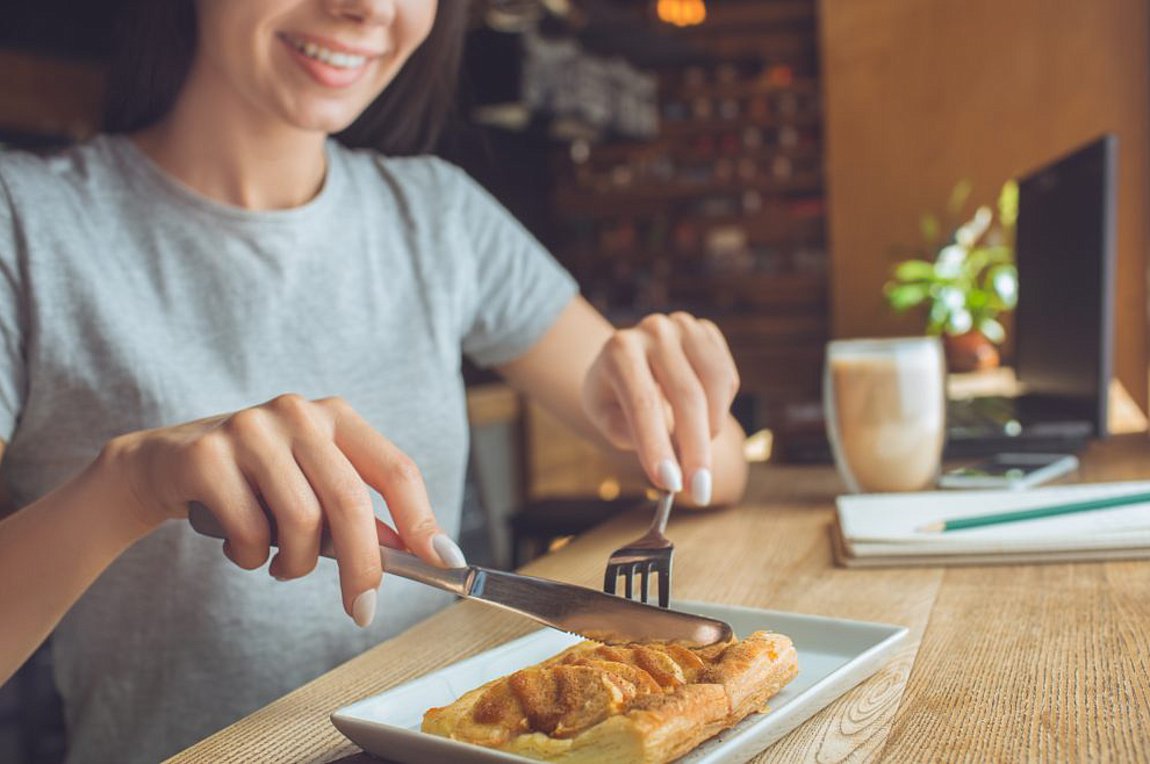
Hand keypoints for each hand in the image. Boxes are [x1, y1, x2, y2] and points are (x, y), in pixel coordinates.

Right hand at [101, 394, 464, 626]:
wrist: (163, 465)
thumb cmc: (253, 481)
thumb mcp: (311, 484)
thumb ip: (358, 513)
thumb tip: (418, 552)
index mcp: (335, 416)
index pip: (396, 468)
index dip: (423, 518)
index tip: (444, 561)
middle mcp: (298, 413)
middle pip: (350, 503)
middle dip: (363, 568)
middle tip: (364, 610)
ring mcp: (251, 429)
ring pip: (300, 523)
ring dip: (295, 564)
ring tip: (281, 562)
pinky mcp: (207, 455)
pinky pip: (250, 533)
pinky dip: (252, 558)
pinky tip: (242, 548)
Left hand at [582, 312, 739, 505]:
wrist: (625, 358)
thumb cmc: (612, 395)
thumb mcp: (604, 416)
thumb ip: (628, 432)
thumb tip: (670, 456)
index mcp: (620, 350)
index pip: (644, 404)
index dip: (659, 447)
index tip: (670, 485)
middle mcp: (655, 331)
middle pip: (687, 397)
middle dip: (696, 451)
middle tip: (699, 491)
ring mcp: (685, 327)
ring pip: (716, 386)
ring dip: (712, 430)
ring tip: (695, 453)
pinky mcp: (708, 332)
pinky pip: (727, 378)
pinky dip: (720, 408)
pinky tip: (700, 420)